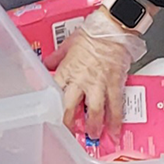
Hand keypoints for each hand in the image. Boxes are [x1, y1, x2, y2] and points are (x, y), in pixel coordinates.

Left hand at [49, 9, 146, 137]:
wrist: (113, 28)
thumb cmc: (93, 33)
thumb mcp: (69, 44)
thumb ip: (57, 57)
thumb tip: (47, 64)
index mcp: (67, 70)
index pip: (54, 93)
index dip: (51, 106)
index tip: (50, 115)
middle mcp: (81, 80)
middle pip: (71, 108)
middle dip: (69, 124)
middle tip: (70, 133)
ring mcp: (99, 84)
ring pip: (95, 112)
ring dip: (93, 127)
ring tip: (93, 136)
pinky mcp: (115, 84)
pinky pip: (116, 107)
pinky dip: (116, 121)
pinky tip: (115, 131)